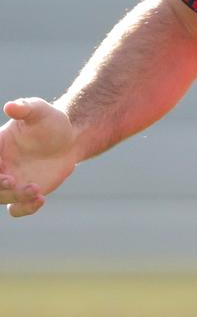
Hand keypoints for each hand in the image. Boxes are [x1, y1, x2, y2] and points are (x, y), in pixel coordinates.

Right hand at [0, 98, 77, 216]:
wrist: (69, 139)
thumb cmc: (50, 121)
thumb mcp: (39, 110)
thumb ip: (25, 109)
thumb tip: (10, 106)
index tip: (1, 164)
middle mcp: (0, 165)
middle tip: (12, 180)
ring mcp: (11, 181)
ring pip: (1, 197)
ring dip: (14, 196)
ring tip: (36, 188)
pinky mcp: (24, 194)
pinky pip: (16, 209)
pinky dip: (24, 209)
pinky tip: (41, 199)